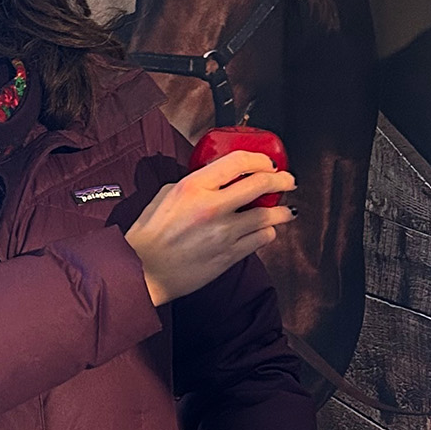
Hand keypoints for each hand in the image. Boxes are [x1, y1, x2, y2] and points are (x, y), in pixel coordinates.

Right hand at [124, 149, 295, 305]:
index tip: (267, 163)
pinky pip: (261, 239)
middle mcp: (212, 206)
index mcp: (193, 186)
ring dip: (282, 211)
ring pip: (268, 215)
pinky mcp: (230, 255)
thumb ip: (193, 184)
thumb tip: (217, 181)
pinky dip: (267, 232)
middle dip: (282, 180)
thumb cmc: (149, 234)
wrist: (143, 270)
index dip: (260, 159)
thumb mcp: (166, 195)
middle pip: (261, 184)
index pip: (238, 162)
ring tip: (286, 210)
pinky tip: (265, 231)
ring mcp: (224, 232)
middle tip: (287, 181)